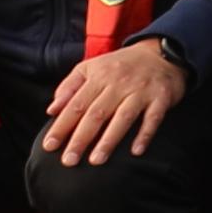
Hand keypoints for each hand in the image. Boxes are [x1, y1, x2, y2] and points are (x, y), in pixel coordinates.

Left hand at [36, 38, 186, 169]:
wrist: (162, 51)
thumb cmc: (121, 65)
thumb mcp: (91, 67)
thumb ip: (69, 87)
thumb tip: (51, 110)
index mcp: (99, 76)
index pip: (76, 104)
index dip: (61, 126)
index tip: (49, 146)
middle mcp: (119, 83)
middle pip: (96, 113)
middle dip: (81, 138)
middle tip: (68, 161)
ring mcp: (141, 90)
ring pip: (123, 117)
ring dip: (109, 140)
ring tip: (96, 160)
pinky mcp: (162, 97)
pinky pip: (153, 118)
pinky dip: (145, 134)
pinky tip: (136, 151)